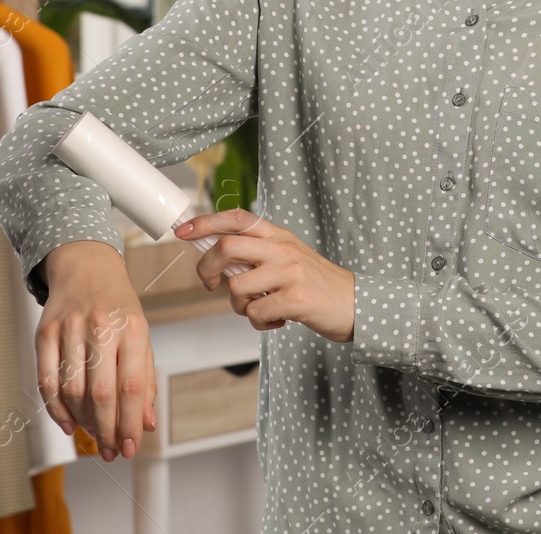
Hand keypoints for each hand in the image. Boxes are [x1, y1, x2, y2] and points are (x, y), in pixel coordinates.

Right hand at [36, 241, 158, 461]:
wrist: (86, 267)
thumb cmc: (118, 307)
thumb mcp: (142, 336)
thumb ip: (145, 380)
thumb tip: (145, 423)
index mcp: (134, 328)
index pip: (132, 385)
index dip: (130, 423)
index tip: (129, 447)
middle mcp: (102, 327)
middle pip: (102, 393)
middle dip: (106, 430)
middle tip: (109, 451)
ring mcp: (70, 328)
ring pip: (72, 390)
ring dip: (82, 422)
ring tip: (92, 435)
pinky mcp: (44, 332)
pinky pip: (47, 381)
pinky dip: (56, 409)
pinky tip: (68, 423)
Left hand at [177, 208, 355, 342]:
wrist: (357, 304)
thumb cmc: (317, 284)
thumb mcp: (290, 258)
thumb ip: (258, 254)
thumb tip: (217, 256)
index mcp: (279, 236)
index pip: (236, 218)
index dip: (205, 222)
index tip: (183, 232)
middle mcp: (283, 249)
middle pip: (226, 247)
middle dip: (207, 268)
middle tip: (210, 284)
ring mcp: (289, 273)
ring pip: (236, 286)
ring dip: (238, 305)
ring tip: (258, 307)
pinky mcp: (295, 299)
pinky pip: (255, 312)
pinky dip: (258, 322)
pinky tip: (275, 320)